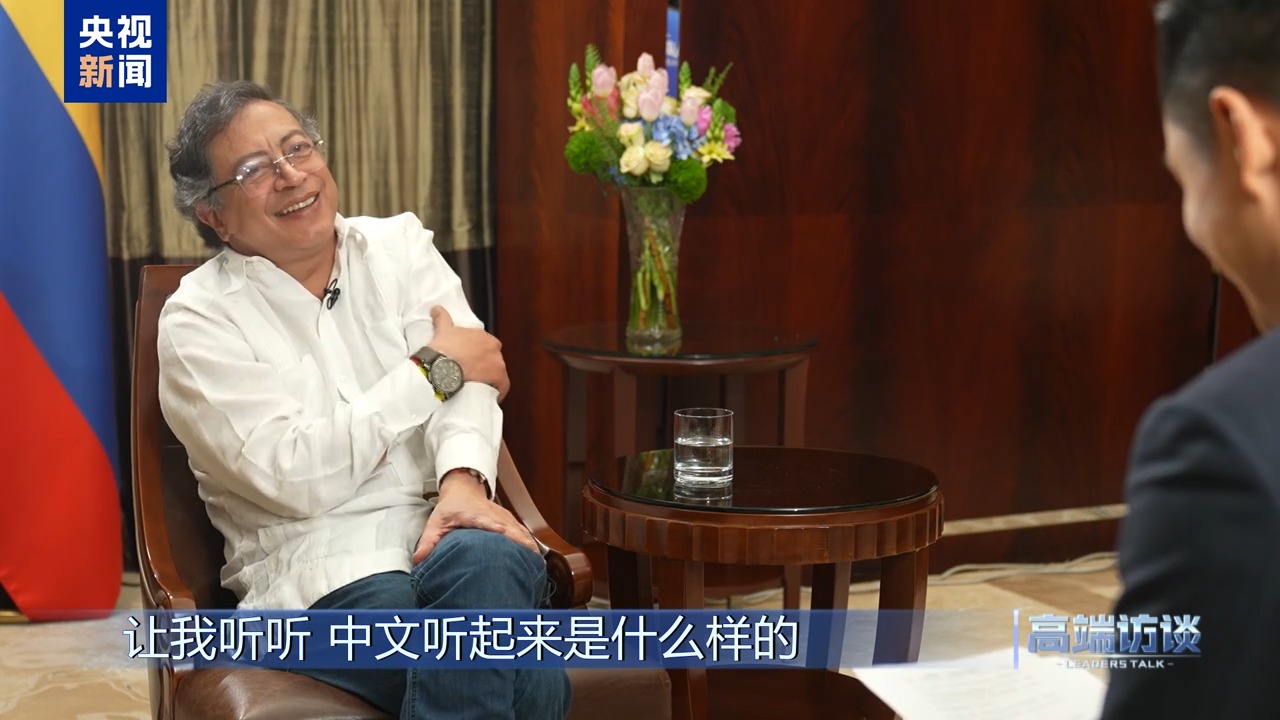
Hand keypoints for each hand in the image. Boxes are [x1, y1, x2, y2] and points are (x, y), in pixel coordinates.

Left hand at [412, 470, 538, 563]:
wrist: (462, 488)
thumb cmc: (452, 506)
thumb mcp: (437, 522)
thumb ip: (429, 541)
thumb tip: (420, 560)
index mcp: (480, 516)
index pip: (498, 526)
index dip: (510, 537)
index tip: (519, 549)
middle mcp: (496, 516)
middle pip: (516, 531)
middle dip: (526, 547)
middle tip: (534, 566)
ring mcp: (505, 517)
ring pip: (522, 532)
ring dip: (530, 547)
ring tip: (537, 567)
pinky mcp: (509, 521)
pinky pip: (522, 532)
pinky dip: (529, 544)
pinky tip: (534, 558)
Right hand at [427, 306, 509, 400]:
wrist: (442, 367)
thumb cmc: (443, 348)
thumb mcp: (442, 330)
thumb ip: (442, 317)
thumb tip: (436, 308)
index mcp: (484, 337)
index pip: (488, 345)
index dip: (480, 354)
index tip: (472, 360)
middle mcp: (494, 349)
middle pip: (494, 359)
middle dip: (486, 366)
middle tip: (473, 374)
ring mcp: (498, 364)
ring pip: (498, 373)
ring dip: (491, 379)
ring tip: (478, 386)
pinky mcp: (498, 380)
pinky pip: (502, 387)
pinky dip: (498, 391)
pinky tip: (489, 396)